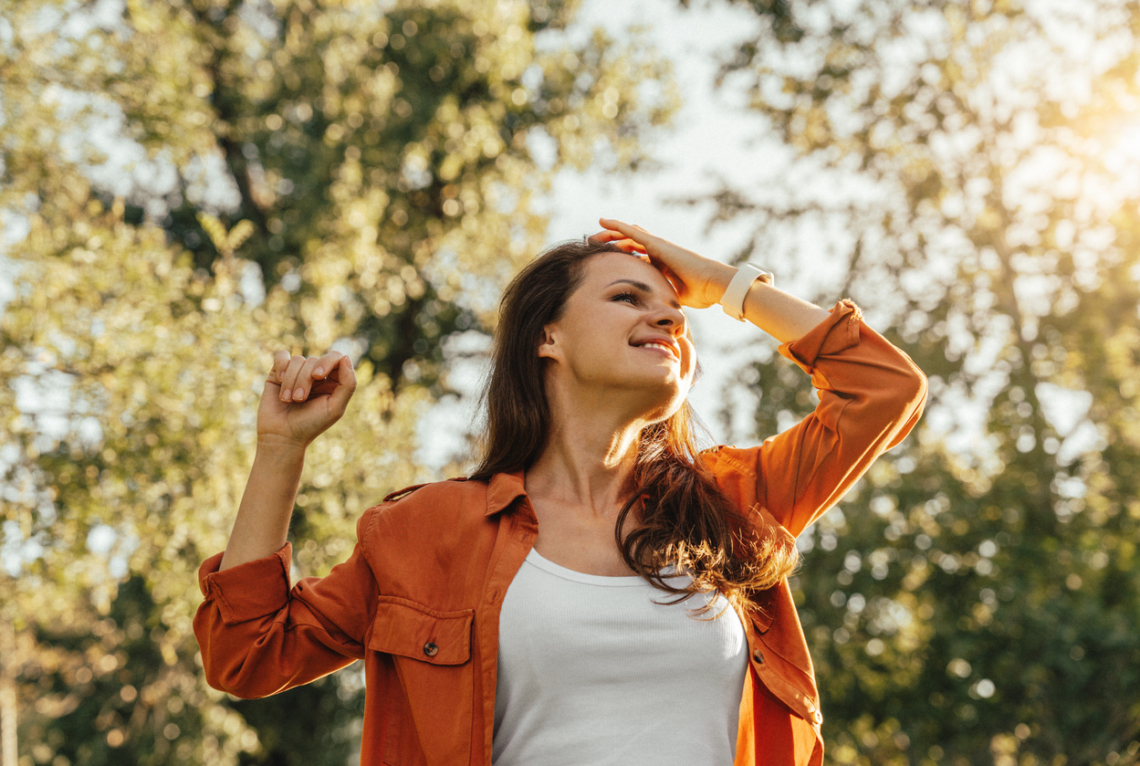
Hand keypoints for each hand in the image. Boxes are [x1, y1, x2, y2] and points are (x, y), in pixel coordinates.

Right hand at [256, 350, 356, 448]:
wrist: (281, 436)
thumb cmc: (310, 425)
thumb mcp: (335, 408)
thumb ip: (348, 384)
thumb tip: (346, 357)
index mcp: (333, 382)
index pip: (336, 358)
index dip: (327, 362)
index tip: (318, 376)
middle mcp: (316, 375)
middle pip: (314, 360)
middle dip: (306, 378)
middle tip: (300, 399)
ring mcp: (297, 373)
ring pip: (297, 360)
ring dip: (292, 381)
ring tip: (288, 400)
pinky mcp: (278, 373)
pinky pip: (282, 356)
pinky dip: (281, 366)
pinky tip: (279, 381)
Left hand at [588, 218, 733, 308]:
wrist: (712, 285)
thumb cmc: (699, 293)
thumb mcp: (672, 297)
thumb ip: (662, 299)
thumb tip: (654, 313)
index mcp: (660, 265)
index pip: (635, 258)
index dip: (620, 258)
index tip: (604, 263)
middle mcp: (657, 252)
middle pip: (628, 244)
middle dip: (610, 244)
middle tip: (592, 247)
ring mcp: (657, 246)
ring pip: (627, 235)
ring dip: (608, 234)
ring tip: (591, 236)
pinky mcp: (656, 243)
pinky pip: (632, 232)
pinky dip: (617, 225)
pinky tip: (603, 221)